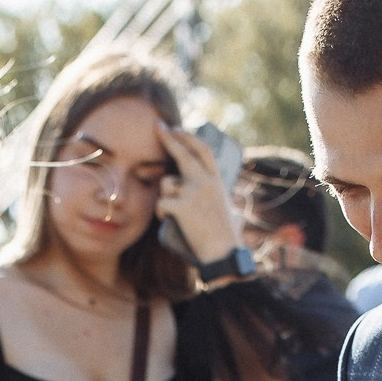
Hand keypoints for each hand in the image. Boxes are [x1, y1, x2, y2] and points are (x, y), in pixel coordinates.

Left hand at [154, 123, 243, 263]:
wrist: (222, 253)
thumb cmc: (223, 235)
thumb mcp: (222, 204)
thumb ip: (210, 189)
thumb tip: (202, 180)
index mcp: (217, 180)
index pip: (203, 150)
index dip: (188, 137)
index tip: (176, 129)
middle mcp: (206, 181)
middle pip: (184, 153)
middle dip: (169, 138)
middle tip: (158, 127)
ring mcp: (194, 192)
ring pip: (166, 183)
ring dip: (165, 195)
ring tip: (176, 213)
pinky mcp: (182, 206)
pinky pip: (161, 202)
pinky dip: (161, 212)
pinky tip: (170, 221)